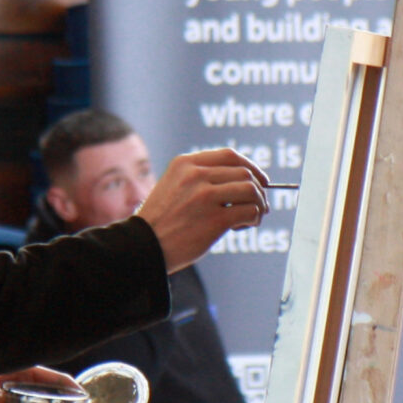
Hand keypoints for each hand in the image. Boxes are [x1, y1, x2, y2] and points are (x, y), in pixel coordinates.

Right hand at [134, 148, 268, 271]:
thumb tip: (241, 181)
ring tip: (253, 217)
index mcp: (185, 164)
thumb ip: (199, 178)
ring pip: (251, 190)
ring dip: (259, 204)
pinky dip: (254, 218)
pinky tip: (243, 226)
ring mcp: (205, 197)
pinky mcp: (215, 220)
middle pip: (244, 173)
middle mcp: (196, 175)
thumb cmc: (161, 221)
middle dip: (258, 189)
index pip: (229, 156)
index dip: (250, 166)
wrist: (143, 247)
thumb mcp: (173, 186)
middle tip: (259, 204)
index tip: (260, 179)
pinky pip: (249, 211)